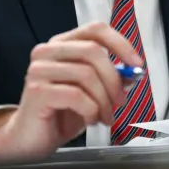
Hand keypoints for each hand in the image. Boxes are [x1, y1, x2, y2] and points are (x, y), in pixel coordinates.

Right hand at [0, 22, 141, 164]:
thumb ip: (111, 78)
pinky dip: (91, 110)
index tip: (136, 64)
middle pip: (93, 51)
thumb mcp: (92, 93)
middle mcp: (47, 52)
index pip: (95, 29)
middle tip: (120, 101)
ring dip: (104, 101)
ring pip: (87, 75)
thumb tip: (133, 72)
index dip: (120, 44)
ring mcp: (39, 70)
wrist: (31, 139)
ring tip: (104, 116)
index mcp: (62, 45)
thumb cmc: (60, 113)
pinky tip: (89, 119)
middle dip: (114, 79)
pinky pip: (77, 96)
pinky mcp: (37, 91)